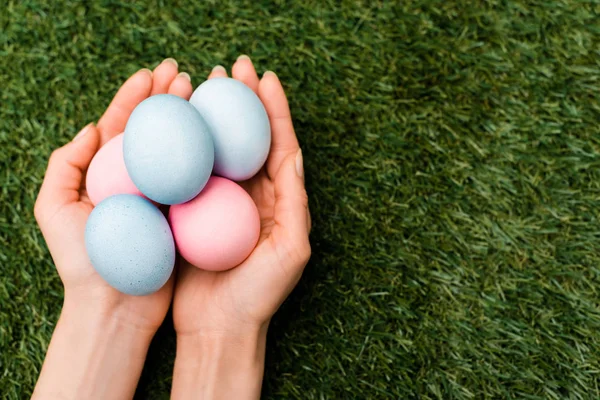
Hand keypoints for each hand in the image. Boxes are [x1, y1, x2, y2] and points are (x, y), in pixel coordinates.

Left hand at [32, 60, 192, 399]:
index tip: (154, 73)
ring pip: (178, 149)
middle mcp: (135, 180)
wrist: (115, 305)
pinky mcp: (183, 213)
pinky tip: (219, 137)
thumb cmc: (83, 262)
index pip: (121, 124)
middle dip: (167, 98)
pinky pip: (196, 178)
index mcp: (104, 173)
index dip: (136, 95)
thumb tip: (92, 127)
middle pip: (153, 130)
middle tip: (184, 73)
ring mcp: (162, 195)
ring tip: (203, 93)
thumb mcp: (54, 209)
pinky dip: (206, 155)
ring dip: (190, 119)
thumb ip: (64, 164)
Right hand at [171, 56, 310, 398]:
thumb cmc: (261, 295)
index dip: (274, 109)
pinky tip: (175, 123)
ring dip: (211, 114)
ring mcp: (220, 202)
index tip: (264, 77)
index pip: (278, 145)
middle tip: (230, 67)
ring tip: (202, 82)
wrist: (220, 329)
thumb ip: (296, 202)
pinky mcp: (192, 213)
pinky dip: (186, 146)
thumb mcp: (291, 250)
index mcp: (279, 200)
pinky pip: (189, 172)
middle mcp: (251, 195)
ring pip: (216, 149)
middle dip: (241, 100)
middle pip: (246, 138)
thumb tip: (294, 154)